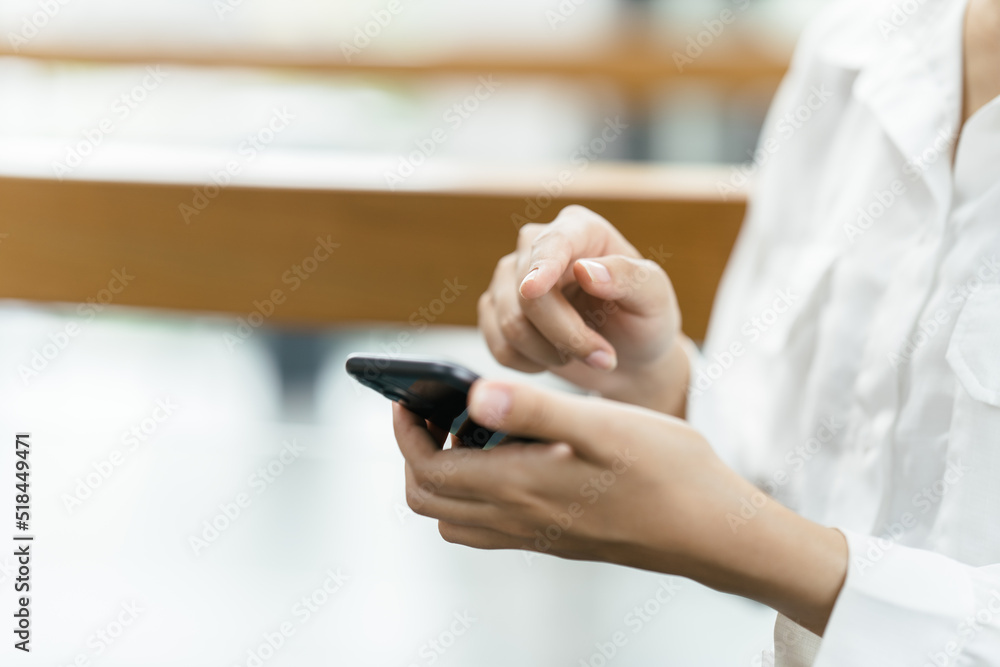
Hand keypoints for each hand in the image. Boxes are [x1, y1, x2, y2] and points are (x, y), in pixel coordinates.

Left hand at [393, 379, 847, 635]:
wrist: (713, 530)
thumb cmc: (667, 471)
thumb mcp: (603, 426)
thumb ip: (534, 410)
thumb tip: (473, 395)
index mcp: (520, 487)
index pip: (428, 470)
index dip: (407, 432)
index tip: (409, 397)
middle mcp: (518, 520)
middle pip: (429, 500)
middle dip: (417, 453)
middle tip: (435, 411)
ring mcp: (536, 536)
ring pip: (455, 518)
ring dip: (444, 475)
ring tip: (471, 431)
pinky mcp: (554, 540)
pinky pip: (488, 527)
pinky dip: (475, 494)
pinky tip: (512, 459)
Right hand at [478, 205, 688, 415]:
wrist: (629, 359)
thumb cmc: (644, 321)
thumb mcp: (654, 298)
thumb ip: (628, 278)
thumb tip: (586, 271)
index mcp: (580, 230)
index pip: (553, 243)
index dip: (542, 267)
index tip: (534, 290)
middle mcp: (537, 246)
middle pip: (528, 295)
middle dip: (566, 335)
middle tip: (603, 358)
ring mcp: (510, 278)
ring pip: (510, 324)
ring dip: (551, 353)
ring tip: (584, 355)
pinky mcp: (496, 310)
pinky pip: (499, 346)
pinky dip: (530, 363)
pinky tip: (555, 357)